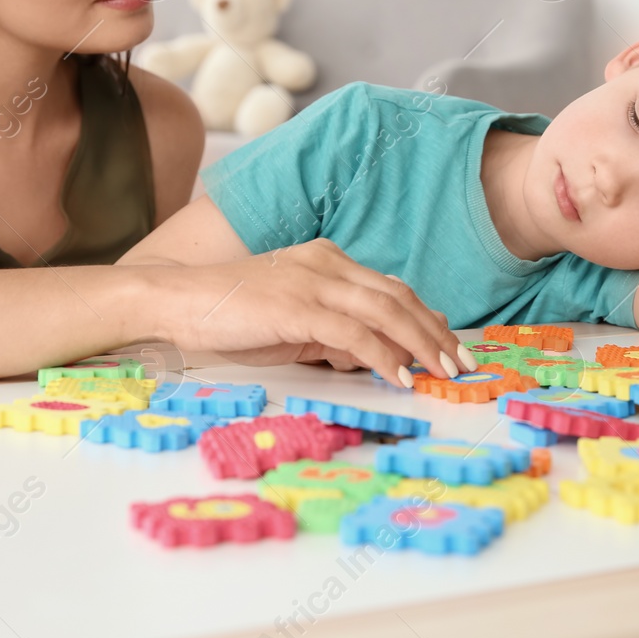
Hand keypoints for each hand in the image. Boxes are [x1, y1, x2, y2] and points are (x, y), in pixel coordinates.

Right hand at [143, 239, 470, 385]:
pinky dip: (384, 357)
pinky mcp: (299, 307)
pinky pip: (356, 333)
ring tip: (444, 372)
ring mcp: (313, 283)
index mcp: (326, 260)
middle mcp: (327, 264)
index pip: (389, 288)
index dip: (424, 316)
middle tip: (462, 363)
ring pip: (387, 311)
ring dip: (422, 344)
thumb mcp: (291, 324)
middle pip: (399, 297)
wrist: (176, 301)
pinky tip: (401, 377)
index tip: (448, 344)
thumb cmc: (227, 315)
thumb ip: (331, 334)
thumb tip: (372, 358)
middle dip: (436, 332)